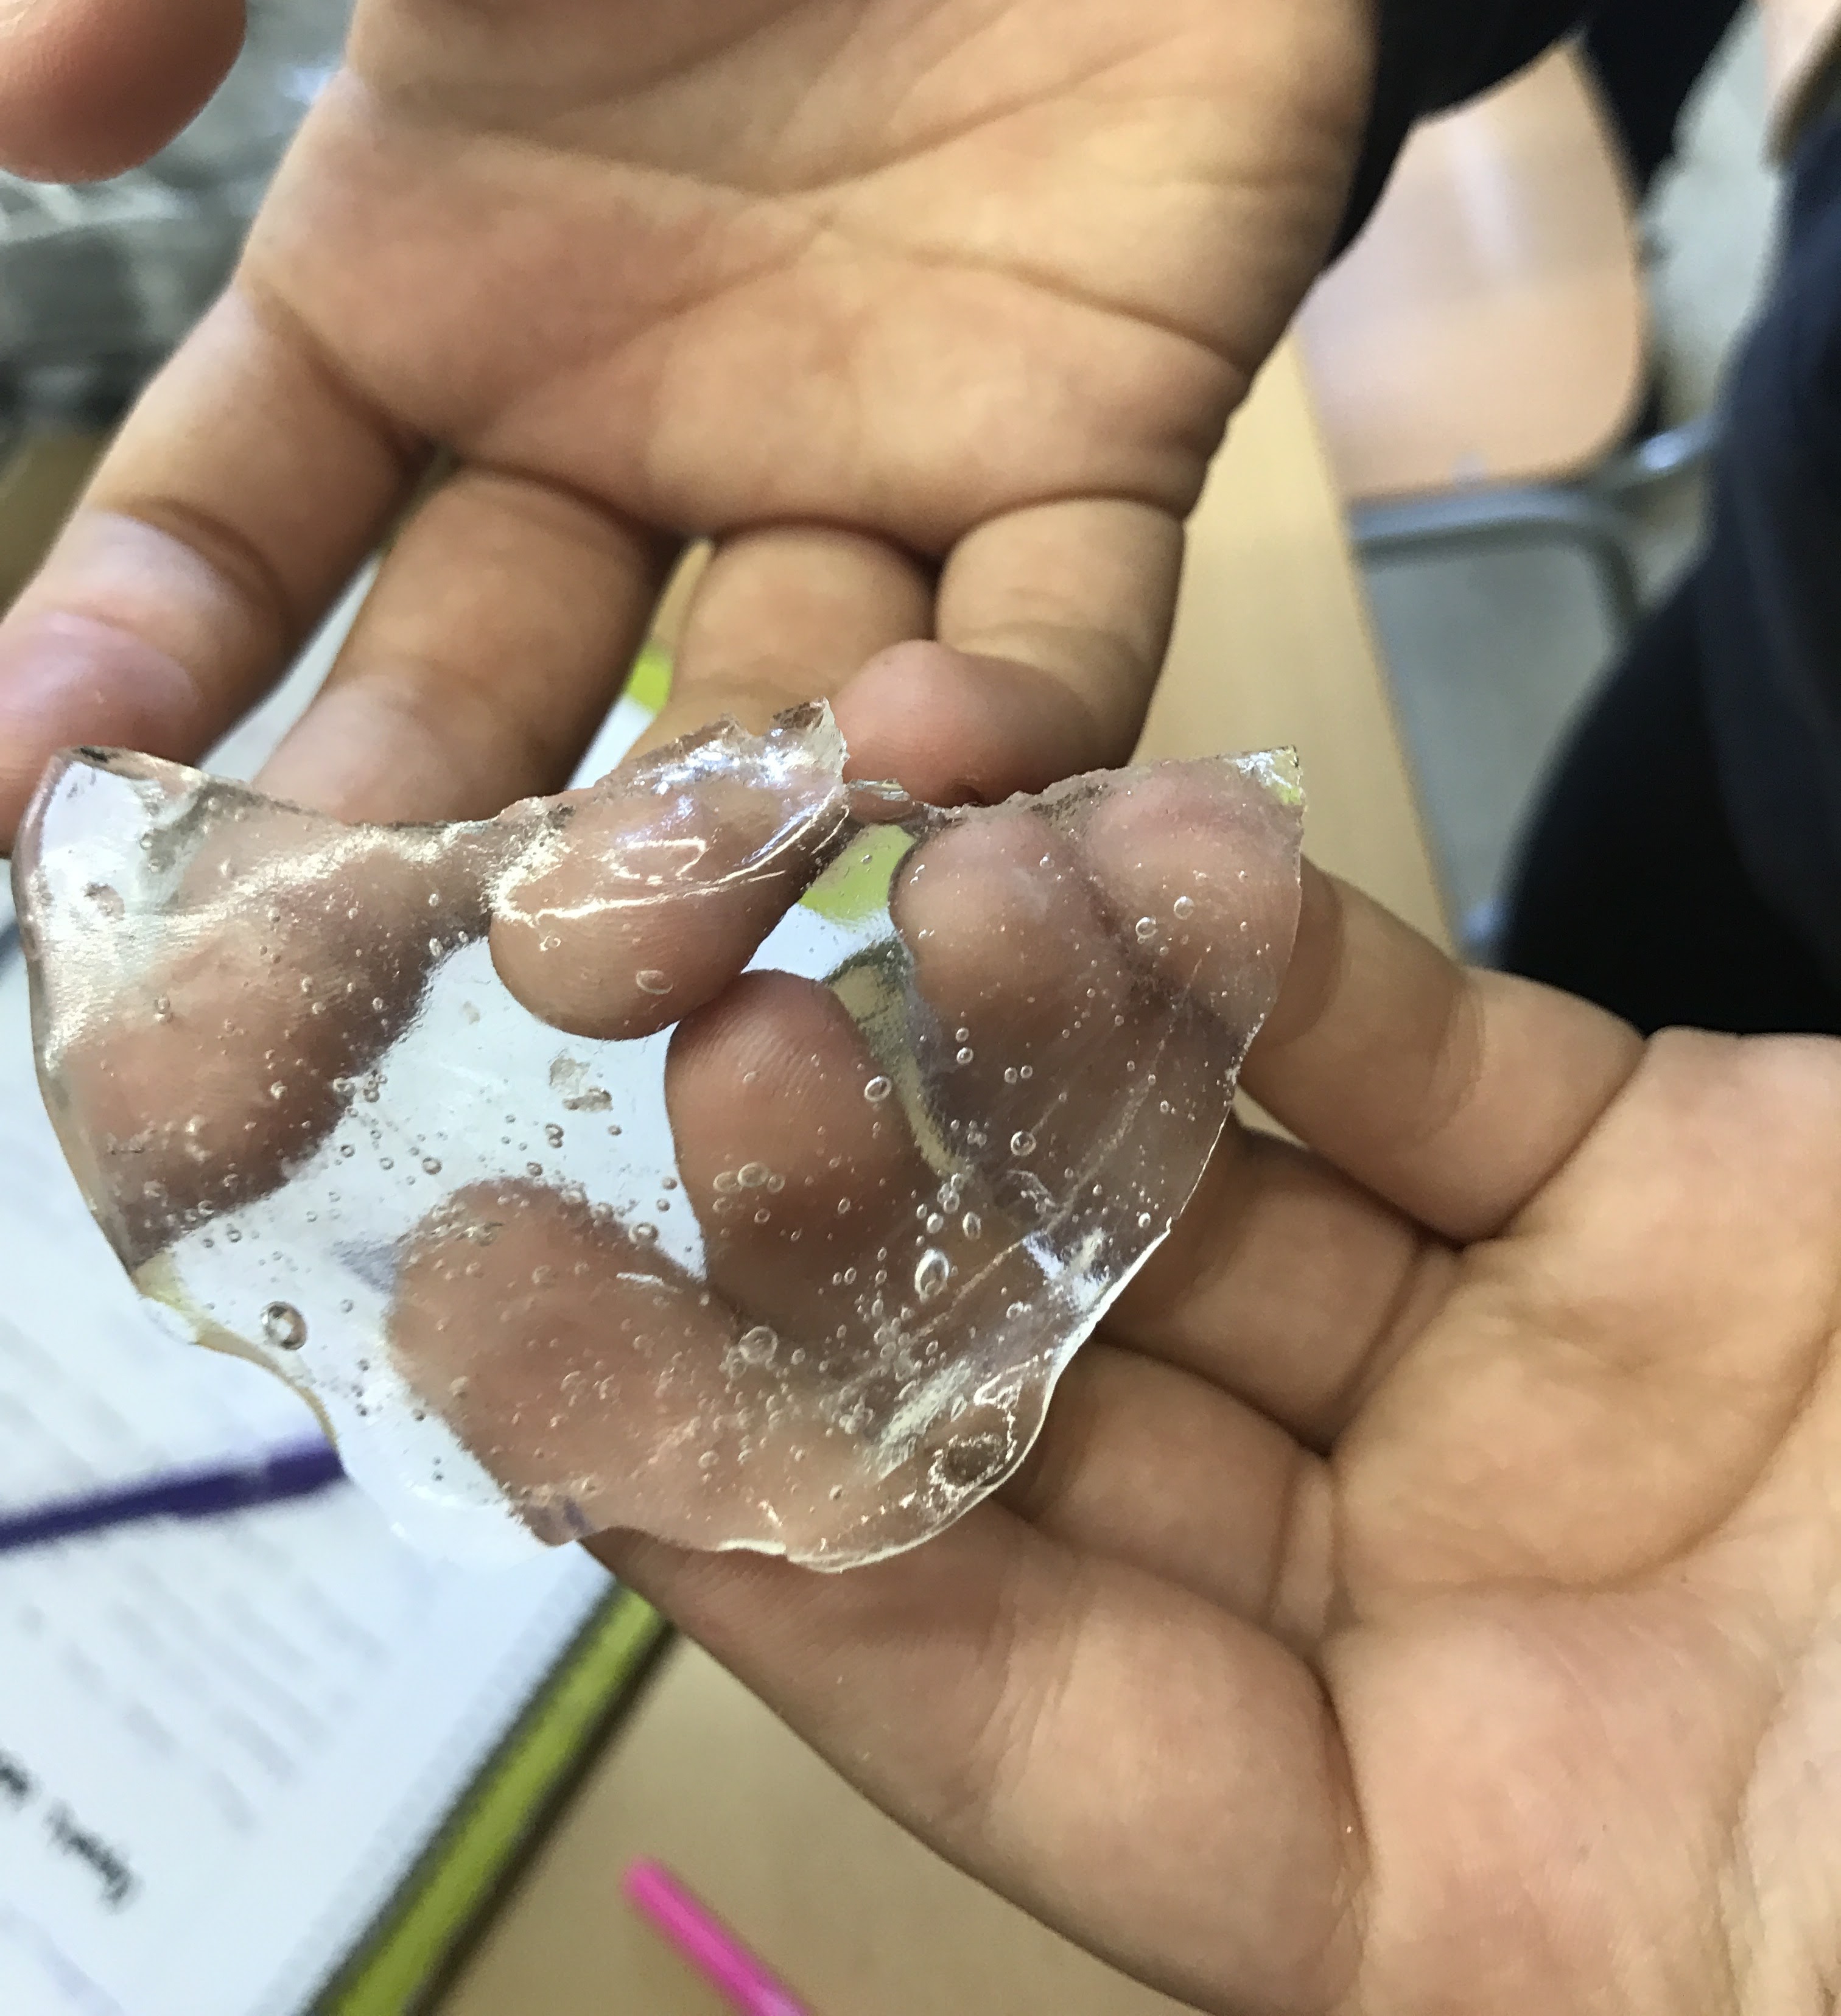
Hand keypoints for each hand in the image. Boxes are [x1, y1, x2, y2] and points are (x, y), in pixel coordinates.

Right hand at [0, 0, 1372, 838]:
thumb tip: (15, 84)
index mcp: (415, 279)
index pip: (230, 534)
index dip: (126, 678)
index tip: (27, 813)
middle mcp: (612, 423)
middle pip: (466, 712)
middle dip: (366, 876)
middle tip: (274, 1041)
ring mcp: (851, 464)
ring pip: (752, 735)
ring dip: (685, 859)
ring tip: (613, 943)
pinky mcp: (1086, 459)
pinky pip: (1041, 652)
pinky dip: (998, 736)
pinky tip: (925, 763)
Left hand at [604, 865, 1840, 2014]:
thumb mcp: (1734, 1956)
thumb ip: (1442, 1910)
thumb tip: (1008, 1688)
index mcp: (1408, 1883)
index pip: (999, 1698)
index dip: (750, 1535)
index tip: (506, 1341)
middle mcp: (1413, 1608)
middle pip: (1062, 1402)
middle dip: (862, 1236)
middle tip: (719, 1060)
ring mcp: (1520, 1374)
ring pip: (1199, 1189)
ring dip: (1043, 1040)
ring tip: (935, 887)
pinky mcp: (1646, 1182)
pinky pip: (1406, 1054)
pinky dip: (1270, 949)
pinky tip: (1144, 836)